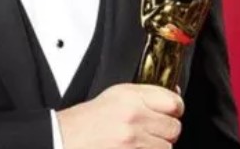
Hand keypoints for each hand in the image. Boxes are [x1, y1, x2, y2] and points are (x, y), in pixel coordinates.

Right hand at [57, 83, 183, 148]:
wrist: (64, 141)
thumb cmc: (86, 122)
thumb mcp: (114, 97)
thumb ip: (145, 96)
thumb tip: (174, 99)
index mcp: (130, 98)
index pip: (173, 102)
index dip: (174, 109)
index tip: (171, 112)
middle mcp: (133, 119)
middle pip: (174, 128)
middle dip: (166, 131)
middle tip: (151, 131)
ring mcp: (133, 143)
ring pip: (167, 148)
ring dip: (156, 147)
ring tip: (138, 143)